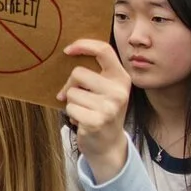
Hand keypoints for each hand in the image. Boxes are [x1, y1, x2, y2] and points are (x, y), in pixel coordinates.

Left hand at [58, 38, 131, 182]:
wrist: (109, 145)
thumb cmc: (102, 112)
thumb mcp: (107, 90)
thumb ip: (96, 72)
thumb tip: (69, 53)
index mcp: (122, 78)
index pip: (104, 50)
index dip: (84, 45)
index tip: (68, 50)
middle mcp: (119, 91)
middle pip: (79, 73)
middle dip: (71, 84)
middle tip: (76, 96)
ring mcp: (109, 107)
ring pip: (72, 92)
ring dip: (71, 102)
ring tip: (84, 111)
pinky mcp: (96, 121)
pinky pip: (70, 108)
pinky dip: (71, 114)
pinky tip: (82, 121)